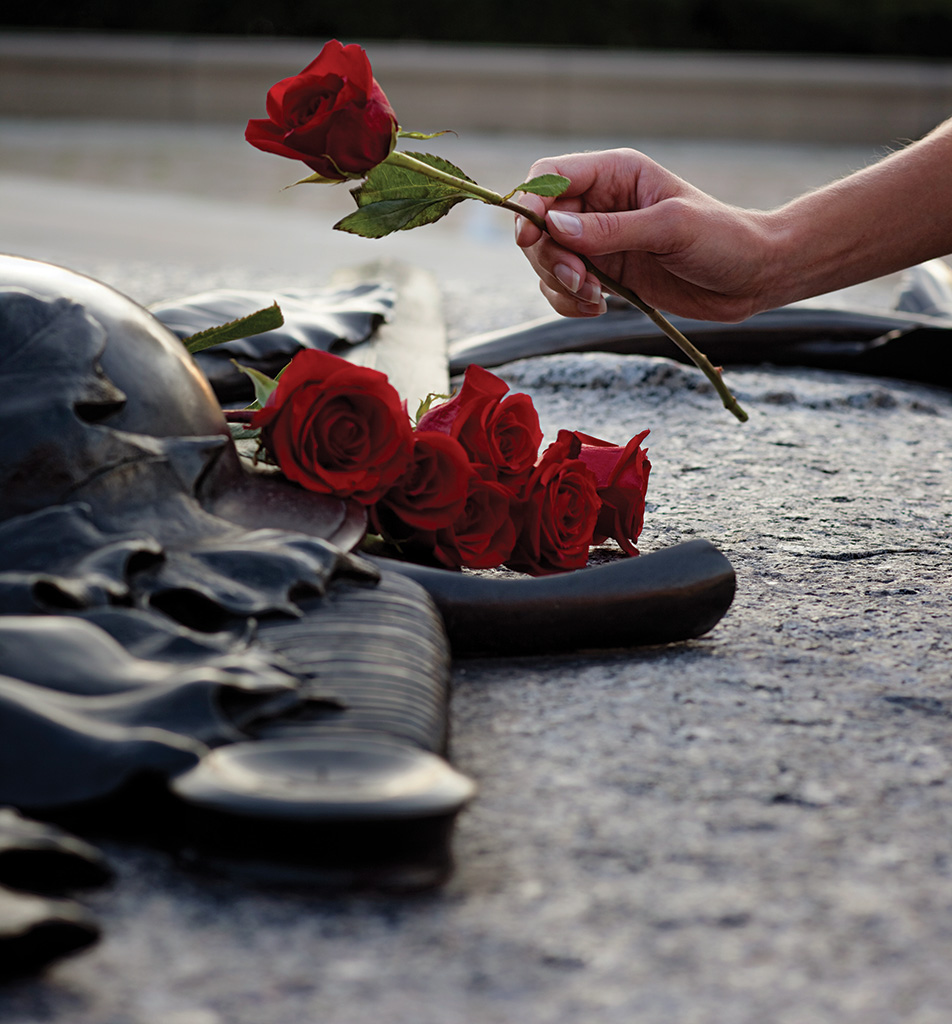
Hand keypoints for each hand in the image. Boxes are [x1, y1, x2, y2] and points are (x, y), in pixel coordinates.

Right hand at [514, 148, 777, 322]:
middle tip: (581, 280)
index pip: (551, 178)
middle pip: (540, 225)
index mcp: (615, 174)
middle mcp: (600, 204)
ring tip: (596, 298)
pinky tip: (599, 307)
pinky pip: (563, 288)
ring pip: (547, 260)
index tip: (532, 239)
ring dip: (560, 284)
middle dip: (550, 257)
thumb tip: (554, 228)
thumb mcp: (669, 228)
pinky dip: (570, 302)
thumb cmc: (722, 239)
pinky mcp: (605, 273)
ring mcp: (600, 241)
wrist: (752, 277)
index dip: (531, 205)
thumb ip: (610, 230)